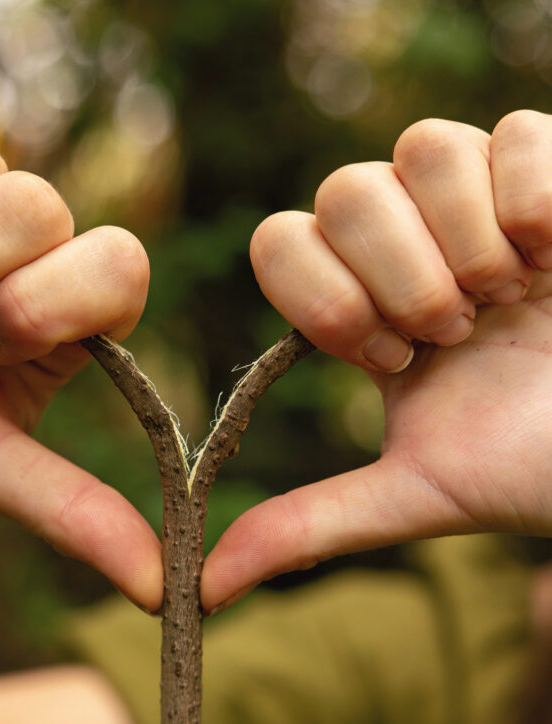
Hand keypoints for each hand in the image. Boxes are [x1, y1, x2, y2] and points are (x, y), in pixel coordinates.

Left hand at [202, 110, 551, 611]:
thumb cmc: (531, 467)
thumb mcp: (413, 494)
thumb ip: (308, 525)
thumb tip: (205, 592)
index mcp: (365, 304)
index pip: (280, 243)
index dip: (327, 300)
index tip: (392, 360)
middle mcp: (410, 239)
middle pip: (343, 191)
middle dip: (401, 279)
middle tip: (458, 335)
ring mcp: (480, 197)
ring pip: (421, 148)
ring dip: (466, 242)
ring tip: (513, 300)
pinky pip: (514, 132)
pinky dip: (533, 203)